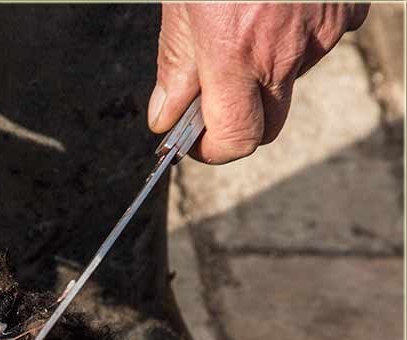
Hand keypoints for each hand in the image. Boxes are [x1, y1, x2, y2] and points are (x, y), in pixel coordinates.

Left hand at [149, 3, 368, 163]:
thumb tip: (166, 116)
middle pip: (269, 125)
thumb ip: (175, 67)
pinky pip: (321, 40)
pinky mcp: (347, 9)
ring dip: (266, 68)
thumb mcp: (181, 7)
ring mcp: (322, 31)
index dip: (213, 150)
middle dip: (241, 121)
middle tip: (213, 94)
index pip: (236, 140)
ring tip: (244, 19)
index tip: (195, 142)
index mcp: (235, 54)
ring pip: (292, 78)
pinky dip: (297, 34)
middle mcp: (284, 52)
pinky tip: (279, 4)